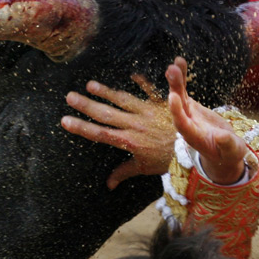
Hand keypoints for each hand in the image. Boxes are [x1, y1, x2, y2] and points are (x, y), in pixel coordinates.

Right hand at [62, 74, 174, 189]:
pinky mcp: (160, 104)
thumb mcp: (145, 168)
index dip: (82, 128)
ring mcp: (147, 113)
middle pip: (106, 114)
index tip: (65, 121)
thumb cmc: (169, 160)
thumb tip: (109, 184)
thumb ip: (125, 172)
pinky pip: (150, 90)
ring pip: (123, 99)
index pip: (100, 134)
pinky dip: (142, 82)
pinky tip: (132, 75)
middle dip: (86, 105)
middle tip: (69, 96)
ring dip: (106, 91)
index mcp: (129, 141)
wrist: (194, 150)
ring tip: (90, 84)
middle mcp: (135, 125)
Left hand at [165, 57, 247, 184]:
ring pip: (178, 96)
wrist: (224, 152)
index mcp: (194, 137)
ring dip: (176, 80)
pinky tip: (179, 62)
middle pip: (178, 107)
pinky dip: (181, 78)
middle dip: (175, 89)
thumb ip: (227, 144)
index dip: (177, 112)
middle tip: (172, 72)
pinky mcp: (190, 107)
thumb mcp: (232, 151)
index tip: (173, 97)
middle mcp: (186, 125)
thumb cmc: (229, 154)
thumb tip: (222, 137)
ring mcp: (187, 114)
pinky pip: (183, 91)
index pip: (182, 124)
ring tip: (175, 63)